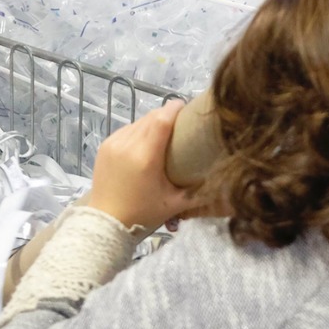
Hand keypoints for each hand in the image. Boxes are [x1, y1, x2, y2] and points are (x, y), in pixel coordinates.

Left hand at [88, 100, 199, 231]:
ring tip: (164, 130)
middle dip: (166, 114)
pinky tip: (146, 139)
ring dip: (152, 121)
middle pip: (151, 117)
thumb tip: (224, 182)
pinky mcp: (105, 146)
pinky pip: (126, 129)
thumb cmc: (142, 213)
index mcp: (145, 156)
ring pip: (138, 121)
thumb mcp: (174, 204)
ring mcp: (113, 143)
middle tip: (180, 121)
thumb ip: (199, 191)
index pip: (161, 120)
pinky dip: (138, 130)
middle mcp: (128, 144)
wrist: (106, 222)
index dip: (175, 108)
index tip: (187, 106)